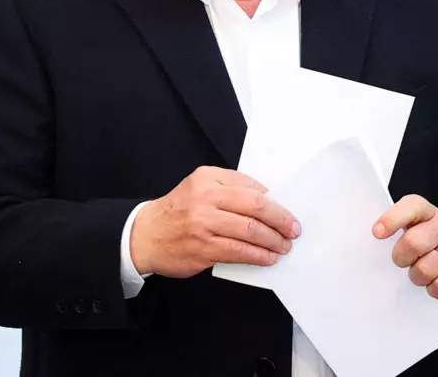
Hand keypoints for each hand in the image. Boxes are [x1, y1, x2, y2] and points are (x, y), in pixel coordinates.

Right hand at [130, 166, 301, 278]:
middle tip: (293, 230)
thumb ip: (229, 188)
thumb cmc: (177, 211)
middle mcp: (205, 198)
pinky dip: (258, 256)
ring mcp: (204, 224)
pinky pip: (239, 251)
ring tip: (283, 246)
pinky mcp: (203, 248)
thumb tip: (267, 199)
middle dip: (280, 220)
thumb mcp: (198, 187)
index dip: (274, 201)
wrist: (145, 235)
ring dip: (272, 240)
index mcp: (207, 178)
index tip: (287, 211)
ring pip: (250, 231)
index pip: (250, 186)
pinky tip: (267, 258)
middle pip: (255, 207)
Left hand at [374, 194, 437, 307]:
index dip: (392, 218)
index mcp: (428, 213)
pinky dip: (433, 290)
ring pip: (425, 269)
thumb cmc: (431, 249)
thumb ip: (396, 232)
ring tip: (420, 275)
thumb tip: (375, 238)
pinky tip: (435, 284)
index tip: (377, 233)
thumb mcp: (415, 233)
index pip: (412, 206)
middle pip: (413, 242)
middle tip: (402, 262)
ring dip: (417, 277)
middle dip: (401, 258)